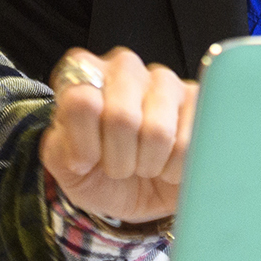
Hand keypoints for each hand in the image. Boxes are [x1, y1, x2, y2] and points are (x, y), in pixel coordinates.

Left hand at [40, 47, 196, 223]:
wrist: (137, 194)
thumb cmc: (99, 174)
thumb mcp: (67, 168)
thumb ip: (60, 153)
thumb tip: (80, 150)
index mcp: (84, 74)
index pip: (81, 101)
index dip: (83, 144)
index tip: (84, 161)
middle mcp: (124, 67)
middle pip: (121, 117)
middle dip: (118, 159)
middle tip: (118, 166)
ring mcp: (165, 80)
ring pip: (157, 132)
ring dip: (147, 165)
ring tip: (143, 164)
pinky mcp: (199, 100)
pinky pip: (189, 144)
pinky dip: (173, 169)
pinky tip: (167, 164)